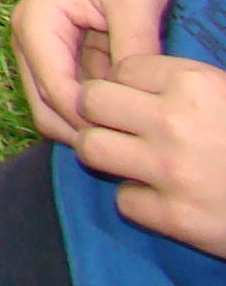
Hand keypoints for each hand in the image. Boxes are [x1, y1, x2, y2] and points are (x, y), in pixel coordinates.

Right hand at [16, 0, 171, 143]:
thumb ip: (132, 46)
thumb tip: (133, 97)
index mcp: (36, 23)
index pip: (55, 90)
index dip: (90, 119)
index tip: (131, 133)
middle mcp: (28, 40)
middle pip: (46, 107)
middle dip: (85, 128)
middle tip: (133, 140)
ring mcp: (42, 49)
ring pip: (56, 106)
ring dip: (90, 120)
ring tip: (132, 125)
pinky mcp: (60, 54)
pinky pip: (73, 94)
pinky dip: (97, 107)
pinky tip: (128, 108)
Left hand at [75, 54, 225, 257]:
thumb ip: (185, 85)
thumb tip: (130, 76)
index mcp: (195, 84)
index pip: (122, 69)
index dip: (128, 86)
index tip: (143, 102)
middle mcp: (176, 121)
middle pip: (91, 102)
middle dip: (100, 114)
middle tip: (122, 128)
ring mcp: (172, 170)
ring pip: (92, 148)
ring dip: (108, 154)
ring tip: (134, 160)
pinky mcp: (175, 217)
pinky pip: (124, 200)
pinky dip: (140, 201)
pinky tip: (165, 198)